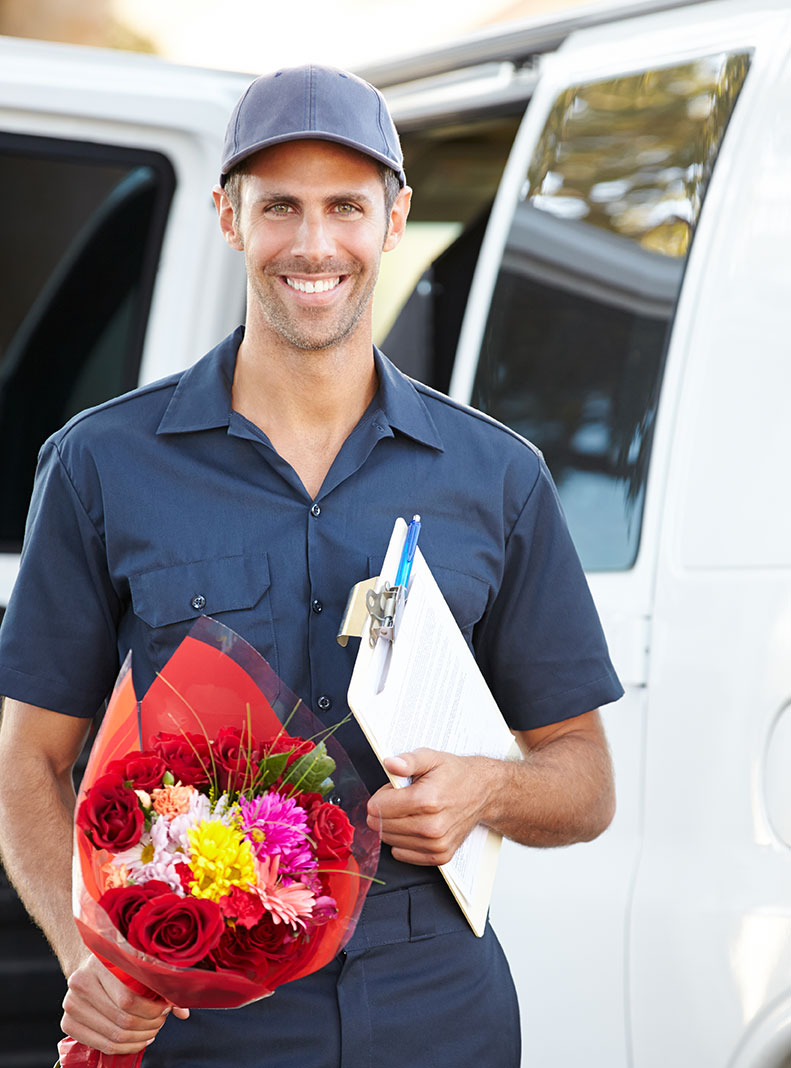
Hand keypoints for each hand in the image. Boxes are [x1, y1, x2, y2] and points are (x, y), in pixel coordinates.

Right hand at [61, 954, 188, 1054]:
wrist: (86, 964)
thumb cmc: (117, 963)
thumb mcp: (137, 961)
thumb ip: (159, 982)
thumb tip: (183, 1011)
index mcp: (98, 963)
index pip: (128, 999)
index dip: (152, 1008)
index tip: (166, 1006)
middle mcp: (80, 983)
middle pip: (122, 1020)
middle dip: (149, 1024)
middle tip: (161, 1020)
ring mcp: (71, 1005)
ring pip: (113, 1036)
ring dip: (140, 1038)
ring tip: (152, 1030)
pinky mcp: (68, 1022)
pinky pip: (102, 1045)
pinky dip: (125, 1047)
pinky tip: (138, 1039)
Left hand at [367, 748, 487, 865]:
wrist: (483, 792)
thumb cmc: (455, 775)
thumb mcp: (431, 757)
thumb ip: (408, 760)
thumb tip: (390, 763)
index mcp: (426, 801)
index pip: (378, 808)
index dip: (380, 796)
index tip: (391, 790)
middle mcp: (431, 827)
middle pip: (381, 825)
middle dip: (385, 811)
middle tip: (402, 798)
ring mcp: (436, 844)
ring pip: (390, 840)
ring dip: (393, 826)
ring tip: (412, 810)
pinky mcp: (440, 855)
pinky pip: (402, 853)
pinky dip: (403, 840)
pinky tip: (415, 825)